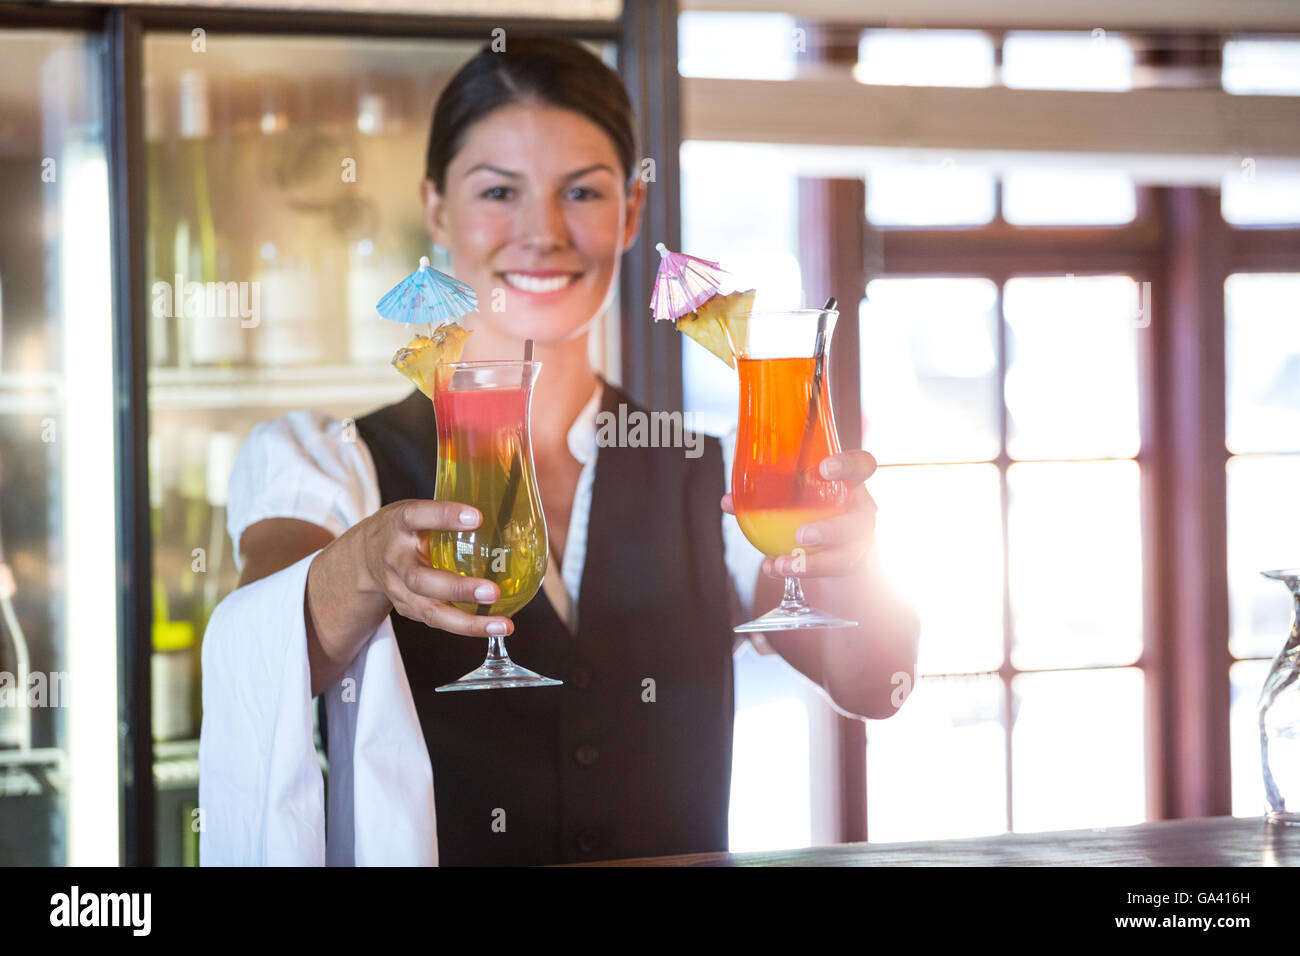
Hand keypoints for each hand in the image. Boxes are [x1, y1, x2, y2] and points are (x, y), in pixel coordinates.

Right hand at [352, 499, 513, 637]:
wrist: (363, 558)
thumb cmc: (405, 529)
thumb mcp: (418, 511)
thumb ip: (447, 512)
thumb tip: (503, 505)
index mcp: (399, 524)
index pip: (418, 516)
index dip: (444, 516)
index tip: (477, 517)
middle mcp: (395, 559)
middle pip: (420, 579)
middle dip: (457, 589)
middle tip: (493, 591)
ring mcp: (399, 589)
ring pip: (430, 611)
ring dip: (468, 622)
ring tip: (502, 625)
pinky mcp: (407, 609)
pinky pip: (438, 621)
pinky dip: (467, 627)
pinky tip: (494, 627)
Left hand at [721, 449, 877, 578]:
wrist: (837, 541)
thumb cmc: (815, 507)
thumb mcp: (798, 495)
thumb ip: (767, 494)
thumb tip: (728, 501)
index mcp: (850, 483)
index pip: (862, 466)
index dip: (849, 465)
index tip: (824, 468)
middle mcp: (861, 511)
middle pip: (859, 520)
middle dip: (831, 530)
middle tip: (801, 535)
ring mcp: (860, 541)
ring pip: (845, 555)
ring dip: (813, 563)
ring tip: (783, 564)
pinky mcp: (850, 564)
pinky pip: (827, 572)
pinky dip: (799, 571)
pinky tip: (774, 569)